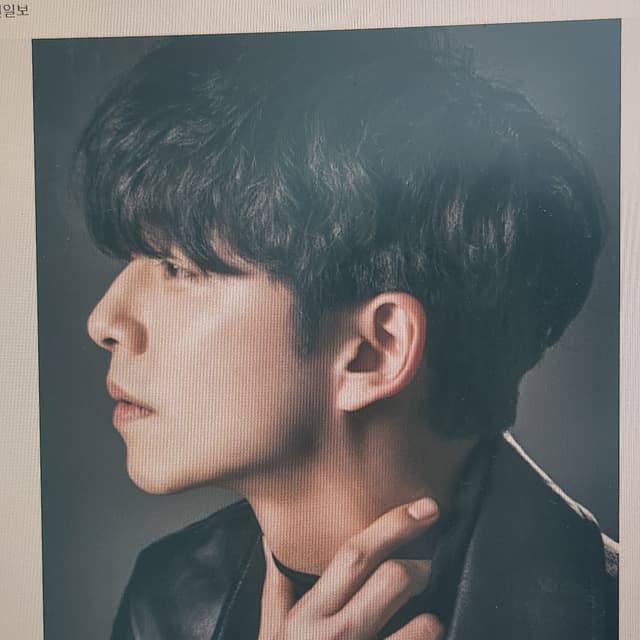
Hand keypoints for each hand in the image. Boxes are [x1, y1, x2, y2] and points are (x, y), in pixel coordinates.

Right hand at [258, 497, 443, 639]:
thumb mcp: (271, 633)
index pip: (355, 555)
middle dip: (421, 565)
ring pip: (422, 625)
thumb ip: (276, 587)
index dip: (394, 525)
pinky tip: (423, 638)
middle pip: (394, 579)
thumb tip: (270, 542)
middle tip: (426, 565)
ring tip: (426, 615)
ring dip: (431, 616)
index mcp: (310, 613)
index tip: (425, 508)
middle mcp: (337, 635)